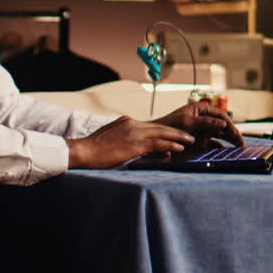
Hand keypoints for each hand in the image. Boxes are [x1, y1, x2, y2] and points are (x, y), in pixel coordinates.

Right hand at [66, 116, 194, 168]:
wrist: (83, 150)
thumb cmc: (92, 149)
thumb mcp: (110, 138)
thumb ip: (124, 139)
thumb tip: (134, 146)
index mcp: (126, 122)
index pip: (150, 126)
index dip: (164, 130)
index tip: (174, 134)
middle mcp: (132, 124)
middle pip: (160, 126)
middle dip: (176, 131)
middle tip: (189, 135)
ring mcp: (134, 133)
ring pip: (162, 133)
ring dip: (178, 137)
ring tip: (190, 141)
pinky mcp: (135, 144)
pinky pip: (157, 143)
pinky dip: (170, 144)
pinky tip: (179, 148)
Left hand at [152, 101, 244, 148]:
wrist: (155, 140)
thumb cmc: (168, 127)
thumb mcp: (187, 123)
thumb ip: (206, 123)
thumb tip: (224, 124)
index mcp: (200, 109)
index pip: (220, 116)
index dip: (230, 125)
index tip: (236, 135)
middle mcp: (202, 118)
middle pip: (221, 125)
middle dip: (232, 134)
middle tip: (241, 144)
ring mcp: (200, 130)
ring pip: (218, 134)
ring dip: (227, 140)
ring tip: (237, 148)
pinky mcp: (198, 141)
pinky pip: (211, 143)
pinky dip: (218, 147)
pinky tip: (224, 151)